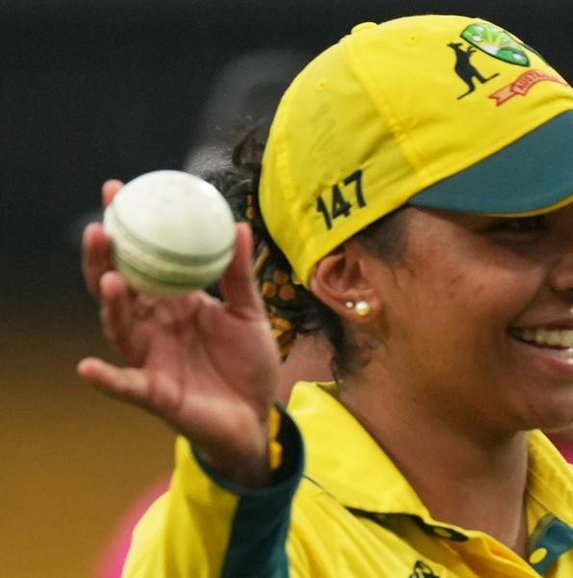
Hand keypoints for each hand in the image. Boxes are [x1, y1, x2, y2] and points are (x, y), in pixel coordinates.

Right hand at [78, 180, 280, 486]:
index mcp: (176, 303)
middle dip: (105, 259)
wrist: (258, 415)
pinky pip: (127, 386)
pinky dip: (107, 379)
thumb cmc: (249, 364)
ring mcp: (152, 359)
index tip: (117, 192)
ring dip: (112, 305)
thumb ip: (240, 275)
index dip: (128, 231)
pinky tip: (88, 367)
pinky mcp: (155, 394)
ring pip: (121, 329)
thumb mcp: (249, 314)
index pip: (144, 262)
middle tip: (100, 227)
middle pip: (121, 289)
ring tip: (109, 277)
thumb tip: (238, 226)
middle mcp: (156, 327)